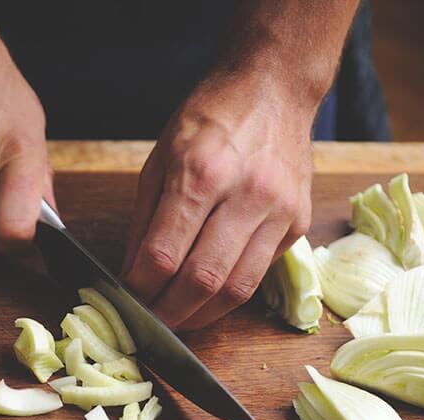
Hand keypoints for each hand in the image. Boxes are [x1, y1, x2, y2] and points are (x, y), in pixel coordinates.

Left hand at [121, 75, 315, 329]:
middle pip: (202, 280)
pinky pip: (260, 275)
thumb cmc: (209, 119)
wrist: (274, 90)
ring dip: (201, 316)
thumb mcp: (159, 159)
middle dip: (169, 313)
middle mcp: (245, 194)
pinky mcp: (298, 223)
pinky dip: (229, 294)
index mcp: (201, 172)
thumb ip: (144, 222)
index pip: (163, 254)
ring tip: (177, 322)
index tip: (125, 301)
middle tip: (149, 324)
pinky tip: (208, 297)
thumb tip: (130, 276)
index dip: (140, 289)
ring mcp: (279, 211)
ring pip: (237, 289)